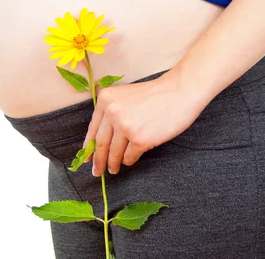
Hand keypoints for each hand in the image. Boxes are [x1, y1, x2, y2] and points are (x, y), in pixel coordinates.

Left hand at [83, 69, 209, 175]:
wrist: (179, 92)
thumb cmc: (154, 95)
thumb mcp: (124, 96)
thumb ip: (111, 112)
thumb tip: (98, 140)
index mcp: (105, 100)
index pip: (93, 129)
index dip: (88, 146)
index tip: (86, 158)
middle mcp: (112, 112)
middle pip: (100, 143)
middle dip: (98, 160)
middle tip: (96, 171)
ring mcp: (125, 126)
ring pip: (114, 152)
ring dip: (113, 164)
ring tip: (113, 169)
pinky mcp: (140, 139)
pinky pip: (129, 156)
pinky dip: (129, 161)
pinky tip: (129, 161)